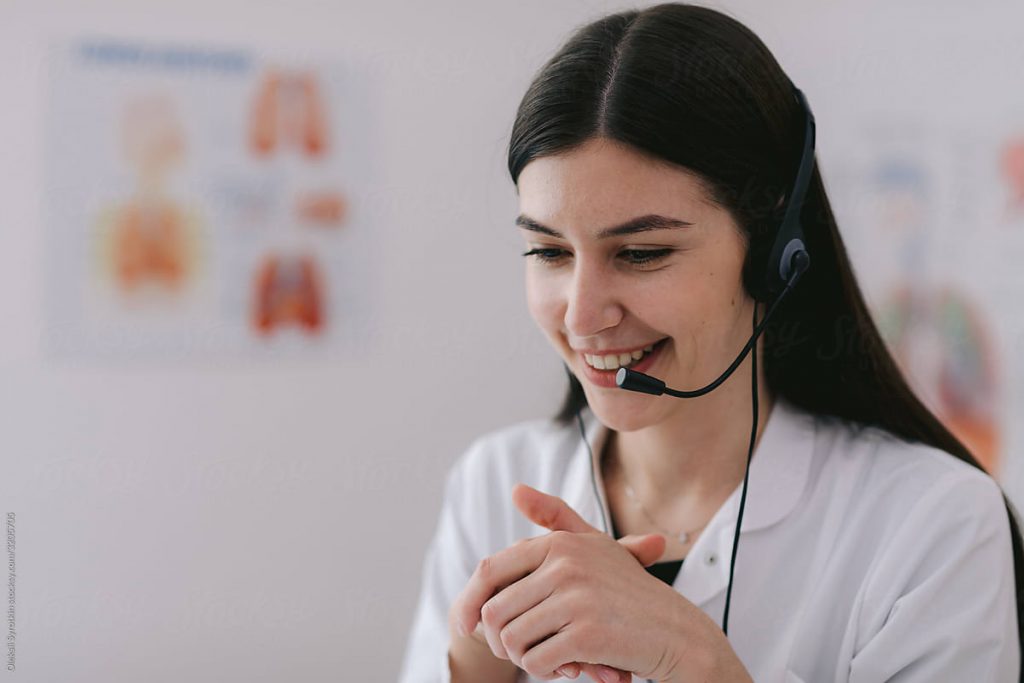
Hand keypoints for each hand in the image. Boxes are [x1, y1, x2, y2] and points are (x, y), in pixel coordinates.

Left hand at [452, 483, 690, 681]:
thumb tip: (515, 490)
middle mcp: (565, 563)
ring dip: (522, 658)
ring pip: (511, 639)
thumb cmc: (629, 591)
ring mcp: (576, 597)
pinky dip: (543, 672)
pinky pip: (536, 662)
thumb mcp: (593, 545)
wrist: (677, 632)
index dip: (469, 602)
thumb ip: (555, 517)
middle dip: (499, 639)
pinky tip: (565, 668)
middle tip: (519, 652)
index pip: (489, 570)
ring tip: (547, 658)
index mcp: (559, 542)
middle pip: (494, 610)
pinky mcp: (588, 632)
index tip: (466, 626)